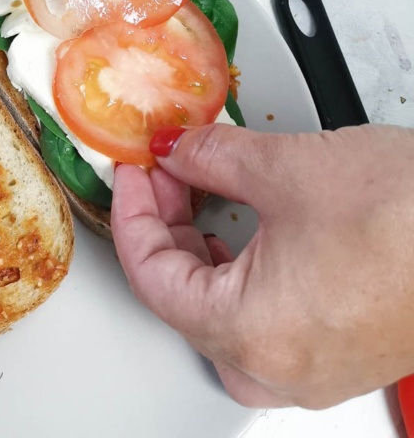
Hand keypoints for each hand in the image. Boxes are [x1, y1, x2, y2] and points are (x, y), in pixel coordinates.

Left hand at [111, 123, 413, 408]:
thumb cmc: (412, 215)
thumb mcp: (285, 166)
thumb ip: (210, 157)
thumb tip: (177, 151)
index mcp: (255, 332)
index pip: (152, 277)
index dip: (132, 214)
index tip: (134, 172)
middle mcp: (283, 367)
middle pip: (183, 302)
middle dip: (165, 229)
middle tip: (165, 173)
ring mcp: (317, 369)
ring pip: (221, 319)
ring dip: (201, 254)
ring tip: (200, 193)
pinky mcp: (345, 354)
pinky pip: (266, 324)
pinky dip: (242, 274)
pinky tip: (246, 228)